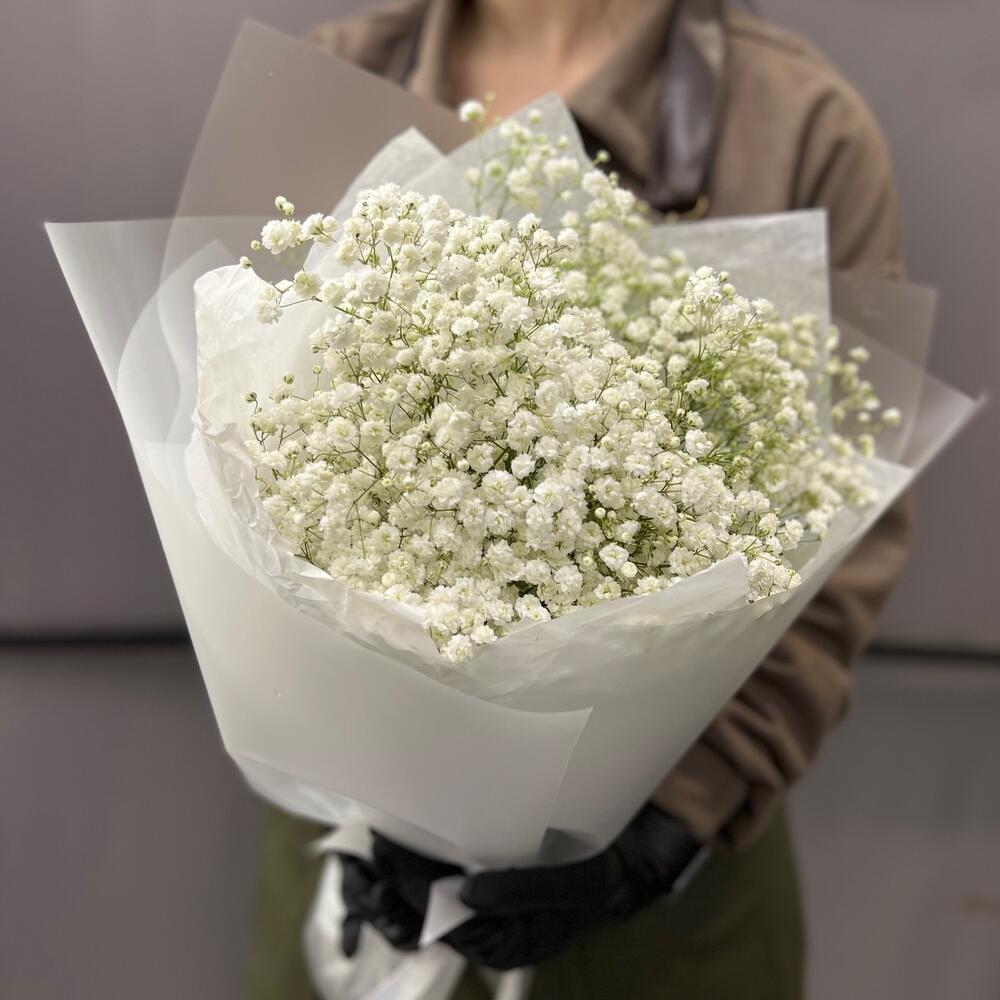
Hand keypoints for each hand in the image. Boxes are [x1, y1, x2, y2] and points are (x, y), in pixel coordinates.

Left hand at [338, 804, 702, 968]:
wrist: (626, 857)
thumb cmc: (602, 875)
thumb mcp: (576, 883)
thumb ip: (522, 892)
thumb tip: (466, 895)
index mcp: (503, 940)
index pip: (439, 922)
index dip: (405, 891)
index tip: (381, 853)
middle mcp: (483, 926)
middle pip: (419, 914)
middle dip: (386, 885)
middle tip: (359, 847)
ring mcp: (479, 902)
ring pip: (420, 896)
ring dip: (392, 871)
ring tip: (365, 841)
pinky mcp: (481, 876)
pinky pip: (435, 874)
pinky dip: (412, 857)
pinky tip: (396, 833)